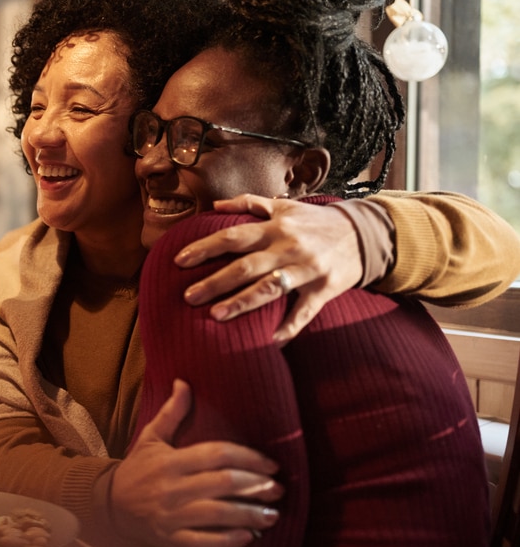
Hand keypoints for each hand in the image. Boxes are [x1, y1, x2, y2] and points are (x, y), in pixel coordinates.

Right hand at [109, 381, 283, 546]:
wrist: (108, 505)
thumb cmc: (138, 469)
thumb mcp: (151, 438)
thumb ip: (172, 413)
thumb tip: (184, 382)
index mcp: (171, 460)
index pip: (216, 454)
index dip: (248, 458)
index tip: (271, 464)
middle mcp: (172, 487)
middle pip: (223, 483)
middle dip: (256, 486)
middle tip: (278, 489)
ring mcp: (171, 515)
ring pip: (218, 514)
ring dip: (249, 515)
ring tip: (272, 515)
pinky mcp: (170, 538)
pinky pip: (203, 542)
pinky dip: (227, 541)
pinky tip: (247, 537)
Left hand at [174, 195, 362, 344]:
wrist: (365, 233)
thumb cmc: (316, 222)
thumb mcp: (285, 207)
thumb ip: (250, 203)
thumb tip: (215, 204)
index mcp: (275, 227)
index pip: (233, 237)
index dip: (205, 248)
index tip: (180, 261)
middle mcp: (289, 247)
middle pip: (246, 265)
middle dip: (215, 281)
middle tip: (188, 296)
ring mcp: (307, 269)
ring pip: (270, 288)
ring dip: (242, 303)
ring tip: (215, 316)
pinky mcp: (325, 289)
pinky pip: (303, 313)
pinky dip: (287, 329)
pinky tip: (268, 342)